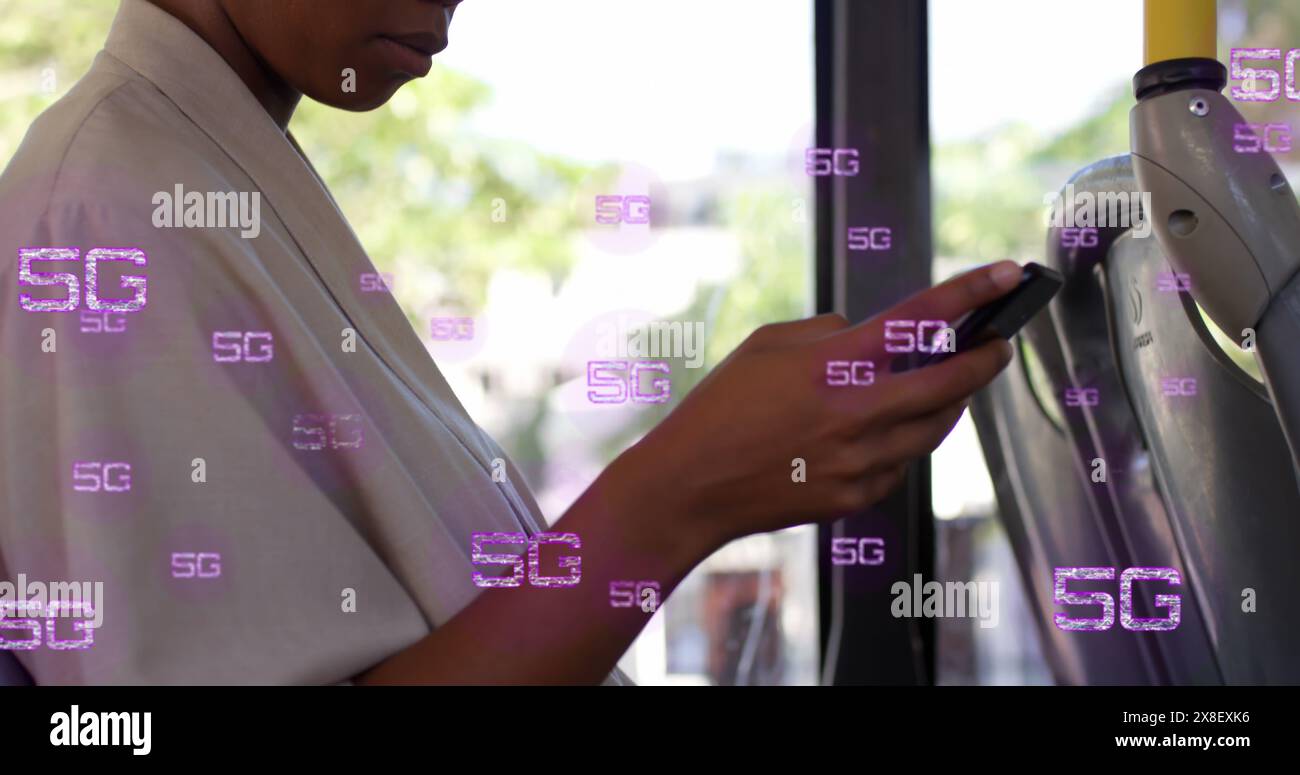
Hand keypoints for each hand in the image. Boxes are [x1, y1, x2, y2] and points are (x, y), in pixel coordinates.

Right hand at [625, 260, 1023, 549]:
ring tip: (949, 386)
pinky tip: (884, 432)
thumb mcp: (764, 345)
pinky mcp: (855, 495)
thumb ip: (825, 333)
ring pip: (934, 428)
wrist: (690, 486)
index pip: (918, 319)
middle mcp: (854, 413)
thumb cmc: (719, 409)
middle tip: (998, 346)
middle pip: (950, 383)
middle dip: (985, 360)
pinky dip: (902, 442)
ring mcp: (859, 460)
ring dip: (950, 403)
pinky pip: (900, 463)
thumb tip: (865, 335)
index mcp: (831, 365)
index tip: (1006, 274)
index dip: (970, 292)